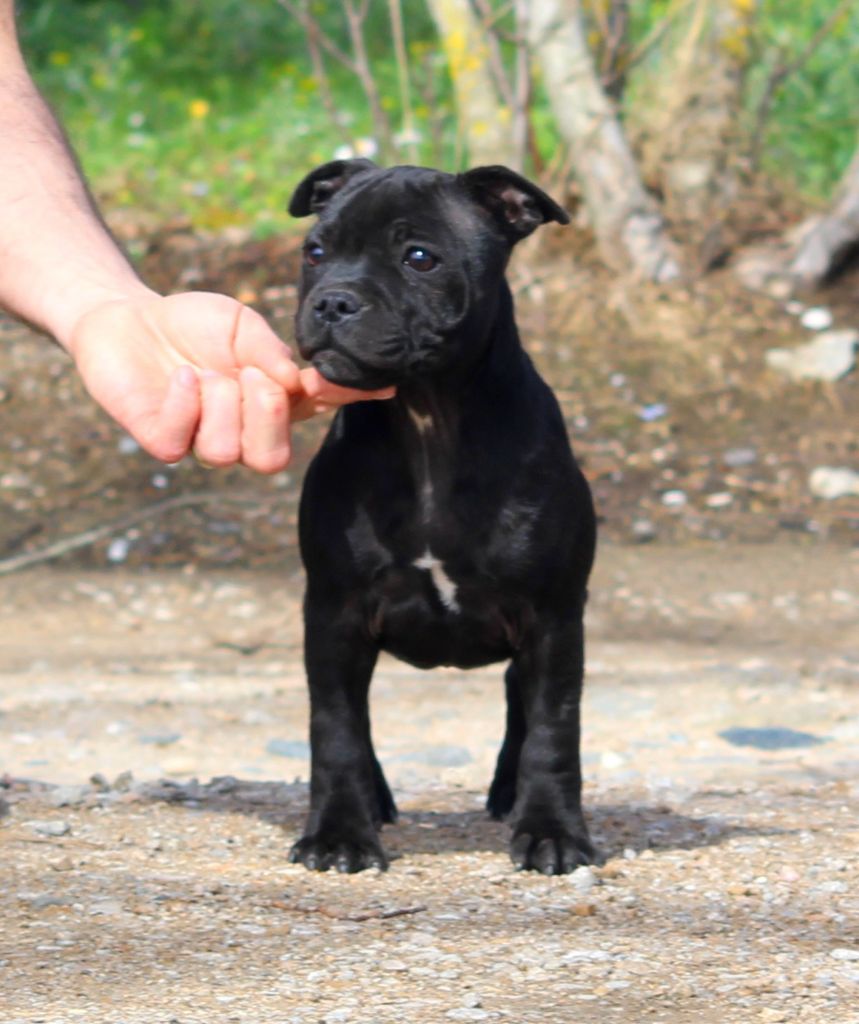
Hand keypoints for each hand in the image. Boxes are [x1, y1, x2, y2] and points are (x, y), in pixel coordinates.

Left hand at [68, 290, 393, 471]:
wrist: (128, 317)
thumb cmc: (192, 325)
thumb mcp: (240, 325)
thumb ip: (270, 352)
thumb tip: (300, 381)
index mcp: (274, 402)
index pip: (320, 409)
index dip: (348, 400)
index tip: (381, 385)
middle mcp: (242, 430)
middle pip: (272, 460)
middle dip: (267, 417)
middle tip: (251, 377)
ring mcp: (200, 440)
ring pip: (227, 453)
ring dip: (221, 405)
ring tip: (204, 374)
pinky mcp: (160, 439)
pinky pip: (180, 442)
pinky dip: (185, 404)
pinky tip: (182, 377)